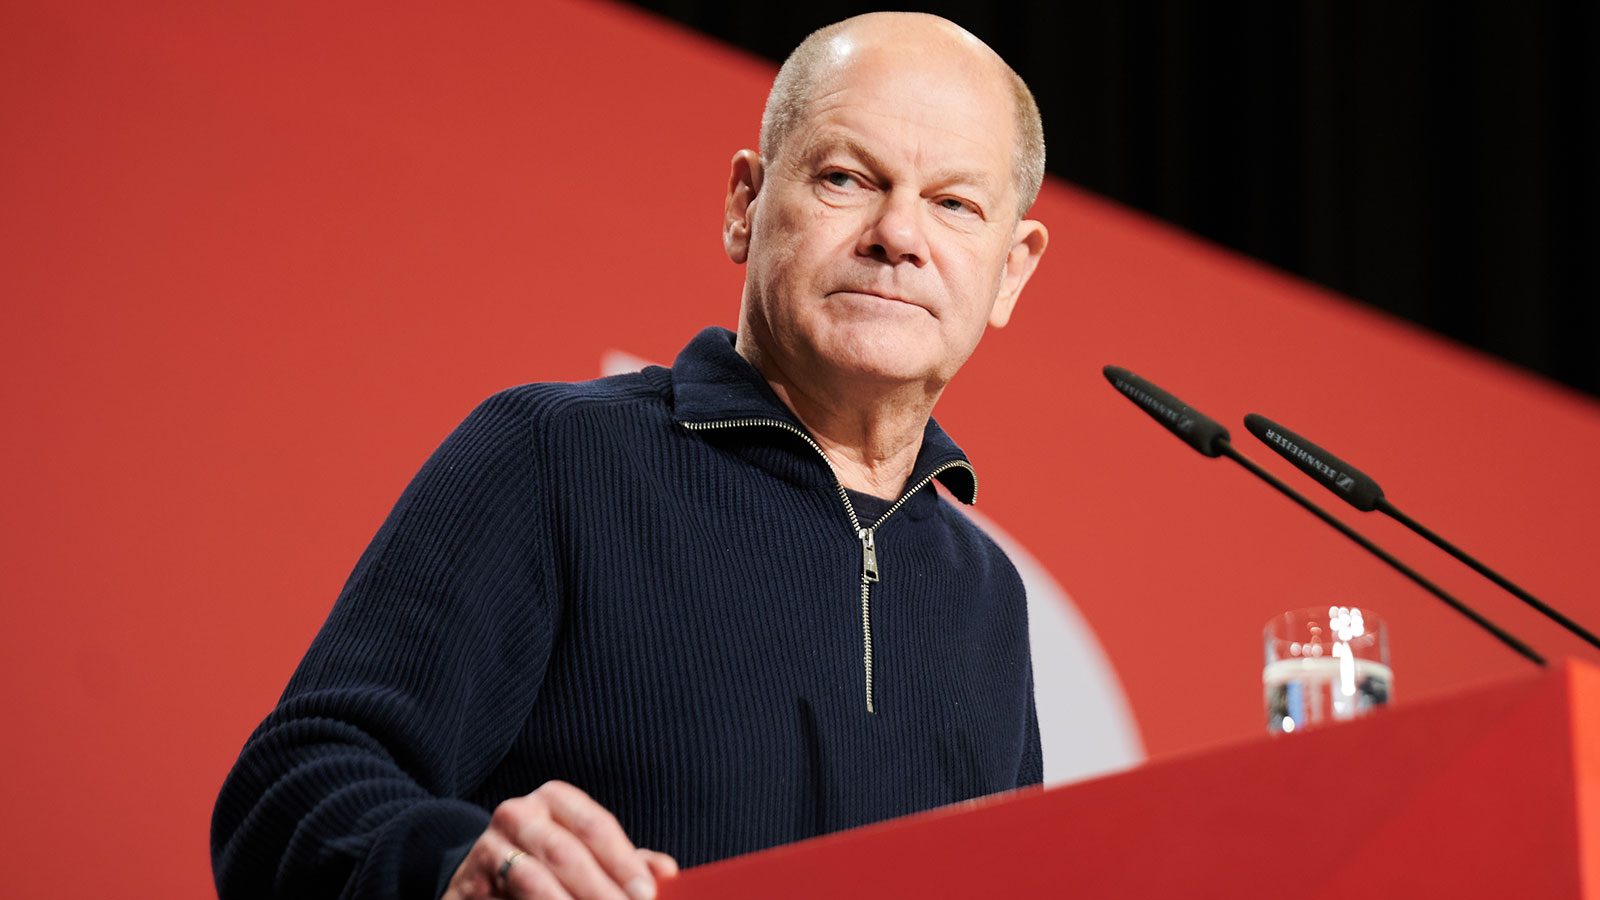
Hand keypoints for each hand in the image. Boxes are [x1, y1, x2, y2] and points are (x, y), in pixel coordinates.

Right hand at [442, 780, 678, 899]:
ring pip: (533, 880)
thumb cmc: (546, 861)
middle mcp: (518, 814)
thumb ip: (625, 861)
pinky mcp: (469, 884)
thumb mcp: (585, 852)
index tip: (646, 894)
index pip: (595, 826)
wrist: (480, 876)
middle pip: (566, 853)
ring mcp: (489, 848)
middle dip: (600, 891)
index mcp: (554, 799)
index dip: (623, 862)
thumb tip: (666, 872)